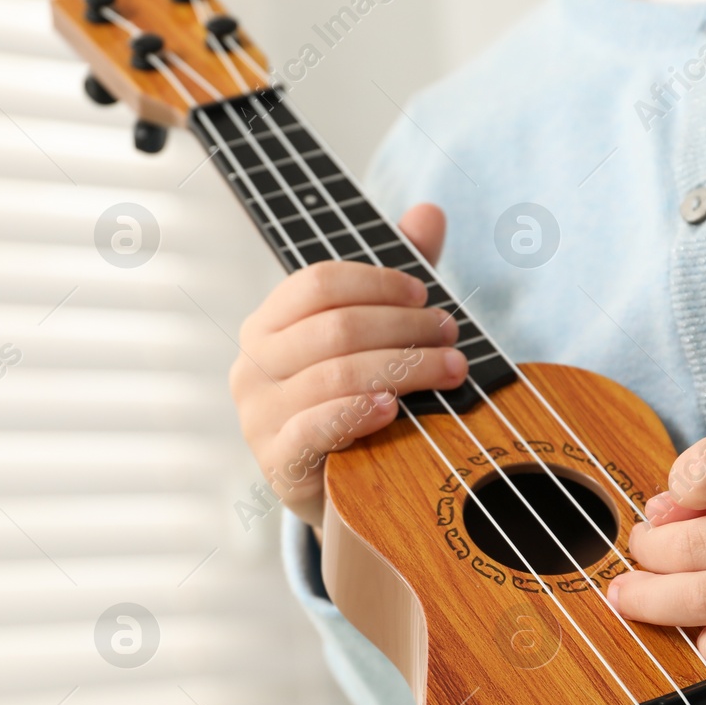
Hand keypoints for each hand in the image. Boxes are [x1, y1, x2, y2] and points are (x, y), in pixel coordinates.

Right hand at [229, 204, 466, 529]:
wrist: (338, 492)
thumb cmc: (354, 406)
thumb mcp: (376, 340)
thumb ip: (397, 280)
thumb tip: (428, 213)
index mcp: (268, 325)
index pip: (316, 284)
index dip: (378, 283)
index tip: (425, 294)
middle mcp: (253, 365)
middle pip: (334, 327)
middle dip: (404, 327)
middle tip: (452, 337)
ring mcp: (259, 415)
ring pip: (334, 373)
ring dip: (403, 367)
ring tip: (449, 370)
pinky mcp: (277, 460)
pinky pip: (315, 426)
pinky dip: (357, 411)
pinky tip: (392, 407)